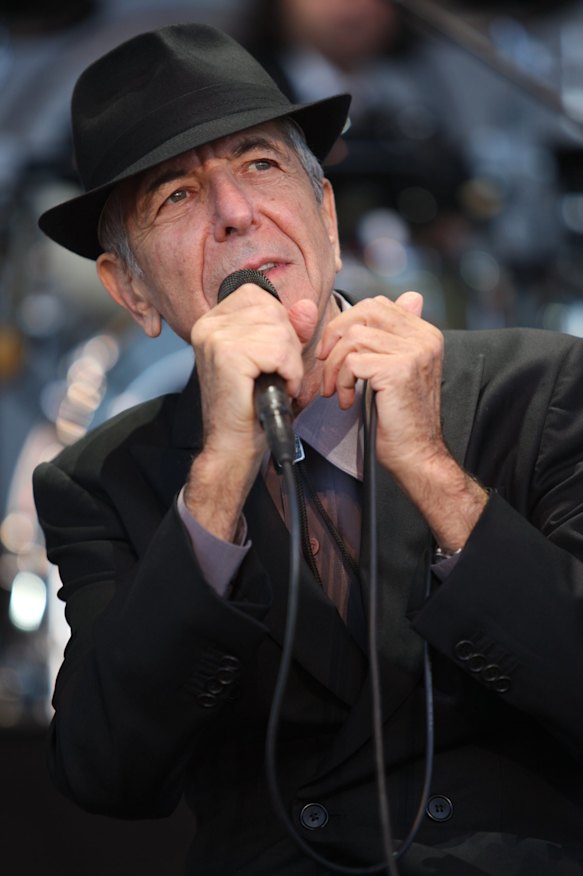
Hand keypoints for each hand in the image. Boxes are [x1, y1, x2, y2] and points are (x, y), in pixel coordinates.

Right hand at [185, 283, 317, 539]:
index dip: (278, 325)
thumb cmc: (252, 407)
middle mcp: (209, 324)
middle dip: (287, 345)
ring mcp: (215, 337)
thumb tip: (308, 306)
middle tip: (275, 374)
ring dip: (289, 362)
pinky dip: (289, 373)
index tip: (271, 357)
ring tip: (276, 383)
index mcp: (214, 320)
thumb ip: (292, 329)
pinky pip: (279, 351)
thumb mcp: (276, 359)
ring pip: (279, 331)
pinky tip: (278, 389)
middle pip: (272, 309)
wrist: (233, 446)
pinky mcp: (227, 354)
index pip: (259, 296)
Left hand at [316, 292, 443, 474]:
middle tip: (326, 363)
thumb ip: (397, 337)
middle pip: (364, 312)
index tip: (334, 349)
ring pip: (353, 337)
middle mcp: (424, 339)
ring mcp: (413, 353)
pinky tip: (346, 400)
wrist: (417, 454)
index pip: (377, 306)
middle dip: (335, 336)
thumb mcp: (400, 371)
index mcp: (425, 334)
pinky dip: (341, 382)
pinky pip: (352, 362)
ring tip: (337, 389)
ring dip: (335, 366)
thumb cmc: (403, 419)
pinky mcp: (397, 371)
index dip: (347, 323)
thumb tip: (408, 298)